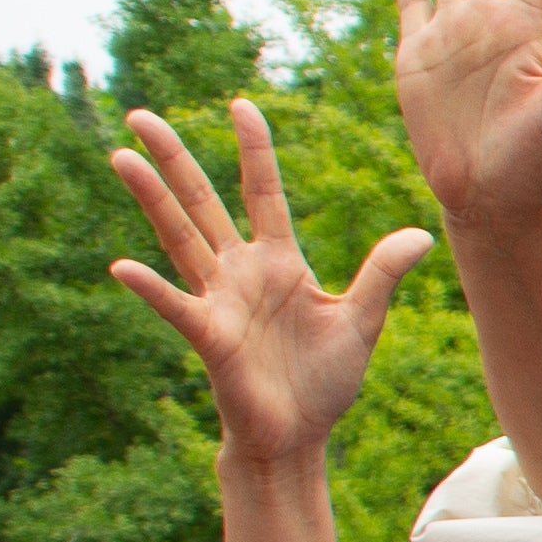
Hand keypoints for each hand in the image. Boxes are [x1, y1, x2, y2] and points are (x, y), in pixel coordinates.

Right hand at [107, 100, 435, 473]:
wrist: (301, 436)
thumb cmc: (323, 381)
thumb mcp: (362, 319)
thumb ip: (382, 273)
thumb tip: (419, 232)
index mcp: (278, 261)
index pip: (262, 193)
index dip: (254, 150)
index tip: (241, 104)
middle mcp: (241, 272)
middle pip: (202, 203)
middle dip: (174, 159)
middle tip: (139, 114)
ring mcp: (220, 301)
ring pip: (179, 239)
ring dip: (152, 199)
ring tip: (122, 158)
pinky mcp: (210, 338)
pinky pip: (177, 307)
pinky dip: (152, 289)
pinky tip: (123, 267)